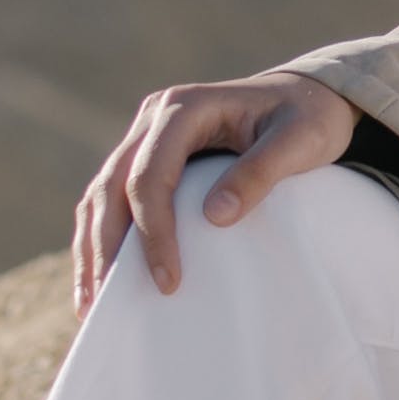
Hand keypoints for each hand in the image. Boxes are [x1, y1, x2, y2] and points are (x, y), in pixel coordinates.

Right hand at [73, 71, 357, 313]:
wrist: (308, 96)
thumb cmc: (308, 118)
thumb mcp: (300, 141)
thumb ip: (260, 172)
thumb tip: (214, 217)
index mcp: (185, 108)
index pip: (150, 175)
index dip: (153, 230)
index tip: (168, 280)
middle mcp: (155, 117)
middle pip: (111, 186)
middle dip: (105, 246)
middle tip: (107, 303)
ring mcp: (146, 135)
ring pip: (101, 193)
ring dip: (92, 246)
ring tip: (90, 303)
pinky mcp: (148, 156)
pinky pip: (113, 198)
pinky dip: (102, 236)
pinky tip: (102, 278)